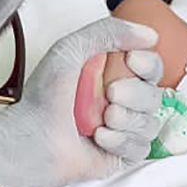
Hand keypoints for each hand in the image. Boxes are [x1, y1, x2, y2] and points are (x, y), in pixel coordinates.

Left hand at [0, 17, 162, 186]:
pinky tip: (99, 138)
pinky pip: (141, 147)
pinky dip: (121, 141)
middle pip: (154, 95)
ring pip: (150, 122)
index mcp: (111, 75)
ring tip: (103, 119)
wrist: (32, 139)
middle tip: (110, 94)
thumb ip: (107, 31)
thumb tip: (150, 35)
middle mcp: (119, 101)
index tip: (131, 60)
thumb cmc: (43, 97)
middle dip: (135, 94)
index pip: (151, 66)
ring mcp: (121, 129)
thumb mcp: (70, 49)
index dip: (148, 63)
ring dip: (127, 119)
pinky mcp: (120, 155)